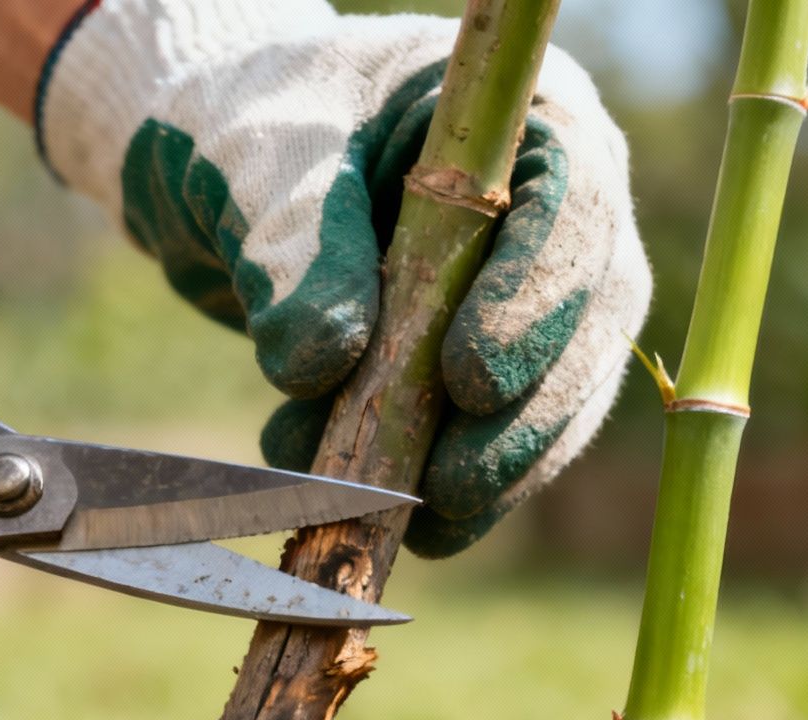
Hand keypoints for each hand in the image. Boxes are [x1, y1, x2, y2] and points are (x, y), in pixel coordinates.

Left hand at [38, 0, 650, 554]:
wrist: (218, 174)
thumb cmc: (250, 127)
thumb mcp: (255, 163)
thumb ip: (293, 247)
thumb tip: (322, 364)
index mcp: (523, 117)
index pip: (573, 207)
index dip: (535, 300)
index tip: (466, 379)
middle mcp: (558, 208)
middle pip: (589, 324)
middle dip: (524, 419)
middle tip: (449, 487)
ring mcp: (541, 295)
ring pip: (558, 401)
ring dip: (487, 474)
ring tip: (397, 513)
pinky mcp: (499, 371)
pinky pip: (500, 443)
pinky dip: (439, 488)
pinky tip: (372, 509)